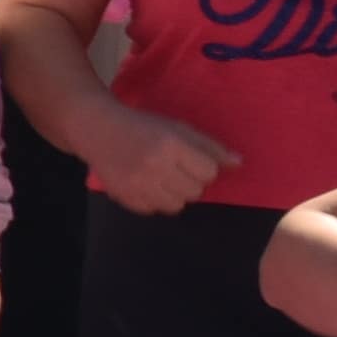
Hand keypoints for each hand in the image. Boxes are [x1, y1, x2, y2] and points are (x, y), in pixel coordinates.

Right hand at [82, 102, 240, 218]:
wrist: (97, 129)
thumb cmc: (142, 126)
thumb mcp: (177, 128)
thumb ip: (209, 147)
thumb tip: (239, 164)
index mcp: (171, 144)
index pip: (209, 172)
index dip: (203, 166)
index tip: (189, 158)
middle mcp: (155, 166)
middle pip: (196, 191)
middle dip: (189, 180)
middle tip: (173, 167)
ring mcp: (138, 184)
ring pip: (178, 205)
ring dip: (174, 193)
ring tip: (161, 178)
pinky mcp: (126, 198)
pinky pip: (155, 210)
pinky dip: (154, 200)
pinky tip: (145, 184)